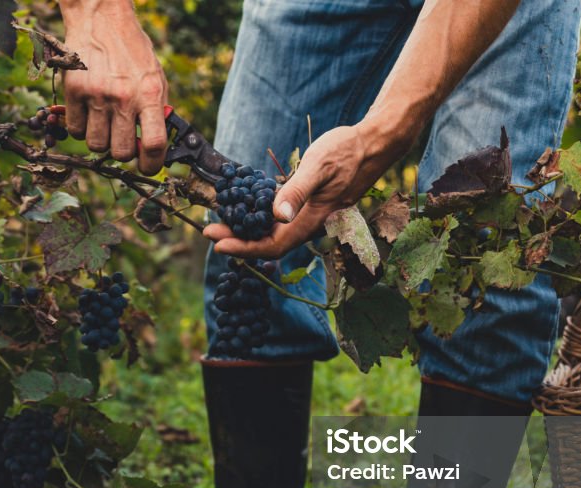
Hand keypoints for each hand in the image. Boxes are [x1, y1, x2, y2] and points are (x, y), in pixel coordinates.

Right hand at [63, 9, 167, 174]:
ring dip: (100, 140)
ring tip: (104, 121)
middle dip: (123, 152)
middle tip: (122, 139)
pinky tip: (88, 112)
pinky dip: (81, 128)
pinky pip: (76, 130)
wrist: (101, 18)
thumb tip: (156, 148)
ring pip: (96, 145)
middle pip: (121, 152)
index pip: (155, 145)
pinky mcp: (74, 91)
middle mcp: (124, 97)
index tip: (147, 167)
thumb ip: (157, 111)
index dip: (152, 164)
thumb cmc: (132, 51)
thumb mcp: (155, 77)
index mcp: (150, 94)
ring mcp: (97, 95)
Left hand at [203, 124, 406, 258]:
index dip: (244, 248)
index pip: (272, 246)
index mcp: (311, 220)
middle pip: (269, 244)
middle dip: (238, 241)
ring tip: (220, 221)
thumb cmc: (347, 152)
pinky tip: (244, 208)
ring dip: (247, 231)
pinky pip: (280, 220)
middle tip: (209, 231)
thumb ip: (298, 191)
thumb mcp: (320, 166)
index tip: (217, 243)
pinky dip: (259, 218)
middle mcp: (308, 224)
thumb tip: (277, 216)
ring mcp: (308, 216)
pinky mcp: (307, 205)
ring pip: (274, 234)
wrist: (371, 145)